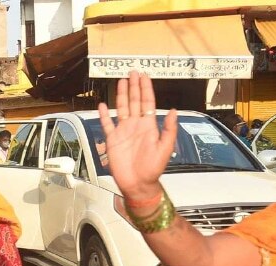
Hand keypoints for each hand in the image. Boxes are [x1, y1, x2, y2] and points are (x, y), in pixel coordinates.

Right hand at [97, 71, 178, 203]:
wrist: (138, 184)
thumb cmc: (153, 169)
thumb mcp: (165, 148)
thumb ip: (168, 129)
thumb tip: (173, 110)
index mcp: (149, 126)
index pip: (147, 102)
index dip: (146, 89)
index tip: (144, 76)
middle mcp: (136, 125)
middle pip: (134, 101)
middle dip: (134, 86)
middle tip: (133, 72)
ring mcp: (124, 132)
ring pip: (122, 108)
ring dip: (121, 95)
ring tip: (121, 82)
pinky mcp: (113, 140)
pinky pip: (107, 124)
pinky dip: (105, 115)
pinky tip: (103, 105)